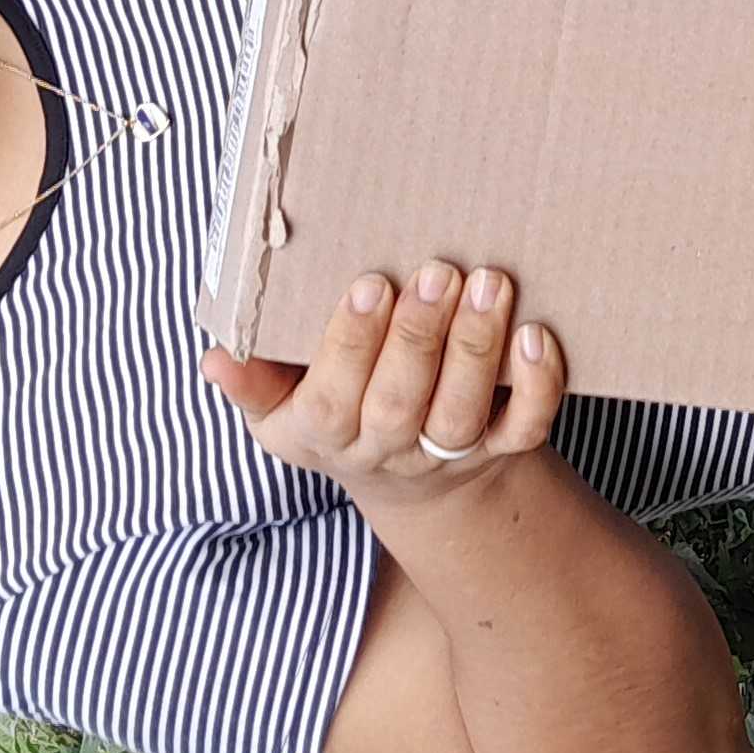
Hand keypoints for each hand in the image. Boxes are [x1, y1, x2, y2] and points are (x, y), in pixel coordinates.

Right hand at [203, 261, 566, 498]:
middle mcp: (387, 449)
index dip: (351, 345)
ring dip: (477, 348)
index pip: (334, 398)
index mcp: (328, 432)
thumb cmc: (338, 414)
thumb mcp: (282, 408)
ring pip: (462, 414)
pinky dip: (539, 386)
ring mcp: (446, 452)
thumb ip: (252, 380)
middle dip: (419, 337)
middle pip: (401, 405)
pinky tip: (537, 334)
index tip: (370, 284)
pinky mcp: (502, 448)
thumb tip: (214, 357)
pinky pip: (526, 428)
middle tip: (438, 270)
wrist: (414, 482)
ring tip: (489, 282)